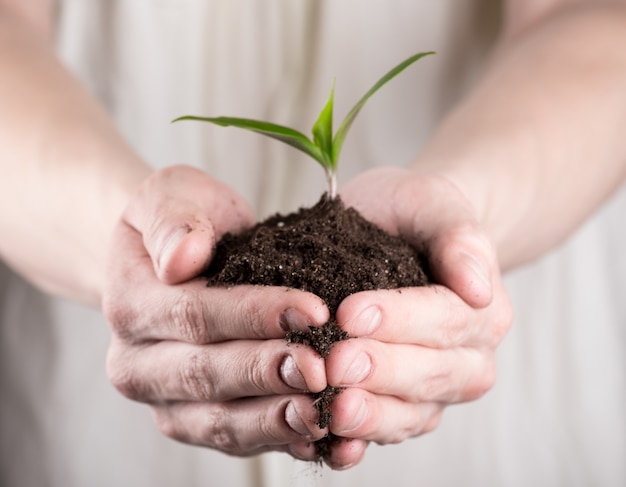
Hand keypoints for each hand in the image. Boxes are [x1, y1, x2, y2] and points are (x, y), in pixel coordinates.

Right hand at [102, 165, 330, 459]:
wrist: (176, 261)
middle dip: (269, 373)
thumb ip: (171, 221)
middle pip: (207, 375)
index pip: (195, 315)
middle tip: (322, 368)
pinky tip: (324, 440)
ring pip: (222, 421)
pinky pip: (241, 441)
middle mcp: (138, 366)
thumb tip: (181, 257)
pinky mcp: (199, 422)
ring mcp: (168, 402)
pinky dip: (283, 442)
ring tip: (325, 412)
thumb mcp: (171, 197)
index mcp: (129, 307)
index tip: (312, 309)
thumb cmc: (183, 222)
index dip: (254, 314)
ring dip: (277, 419)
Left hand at [321, 167, 512, 468]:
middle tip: (335, 364)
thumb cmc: (414, 214)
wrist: (401, 234)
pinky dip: (358, 440)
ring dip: (371, 416)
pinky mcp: (402, 408)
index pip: (444, 319)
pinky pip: (386, 430)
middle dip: (381, 371)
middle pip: (430, 373)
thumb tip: (478, 285)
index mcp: (483, 311)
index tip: (350, 312)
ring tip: (332, 411)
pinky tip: (329, 443)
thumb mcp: (432, 204)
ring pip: (411, 413)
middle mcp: (468, 359)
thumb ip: (458, 237)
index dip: (399, 319)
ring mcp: (435, 390)